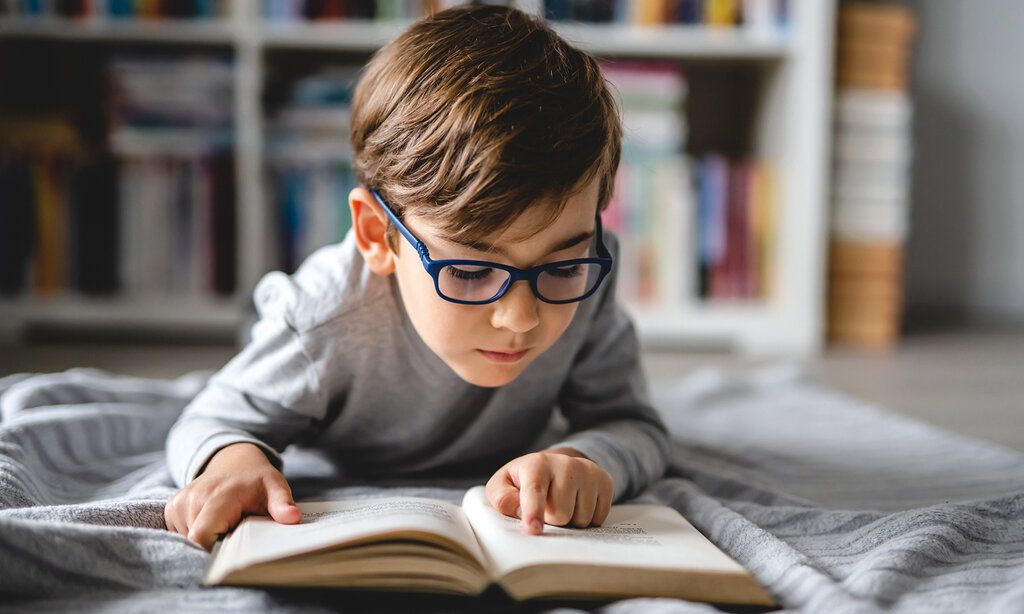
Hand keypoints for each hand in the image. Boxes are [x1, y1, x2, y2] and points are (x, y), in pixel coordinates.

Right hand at [164, 442, 300, 550]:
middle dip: (213, 547)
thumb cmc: (257, 480)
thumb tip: (292, 518)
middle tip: (234, 537)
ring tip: (225, 526)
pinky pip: (181, 534)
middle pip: (196, 542)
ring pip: (187, 540)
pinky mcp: (172, 507)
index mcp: (220, 495)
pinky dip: (196, 535)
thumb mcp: (275, 486)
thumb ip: (282, 503)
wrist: (234, 462)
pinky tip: (213, 523)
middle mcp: (194, 498)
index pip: (202, 535)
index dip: (213, 552)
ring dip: (206, 541)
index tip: (232, 555)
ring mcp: (180, 502)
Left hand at [485, 448, 613, 534]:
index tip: (533, 529)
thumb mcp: (502, 487)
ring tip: (562, 504)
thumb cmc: (522, 481)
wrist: (553, 466)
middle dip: (551, 520)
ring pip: (581, 520)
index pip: (535, 492)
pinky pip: (598, 518)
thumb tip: (520, 512)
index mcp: (536, 464)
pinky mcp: (605, 480)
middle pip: (561, 515)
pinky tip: (577, 504)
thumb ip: (503, 499)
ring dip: (570, 521)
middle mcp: (565, 464)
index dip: (534, 512)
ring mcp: (588, 471)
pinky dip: (587, 518)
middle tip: (546, 507)